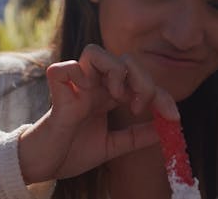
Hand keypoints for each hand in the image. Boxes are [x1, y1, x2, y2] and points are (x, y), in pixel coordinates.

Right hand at [18, 44, 179, 183]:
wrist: (44, 167)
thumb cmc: (72, 152)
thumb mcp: (112, 146)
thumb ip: (136, 137)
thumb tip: (165, 131)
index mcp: (107, 96)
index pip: (139, 81)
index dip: (161, 95)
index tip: (173, 117)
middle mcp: (93, 86)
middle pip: (123, 59)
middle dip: (141, 79)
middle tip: (140, 105)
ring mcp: (75, 86)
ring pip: (94, 51)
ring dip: (113, 70)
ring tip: (115, 95)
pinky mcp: (56, 92)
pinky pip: (63, 68)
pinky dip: (77, 74)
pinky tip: (86, 94)